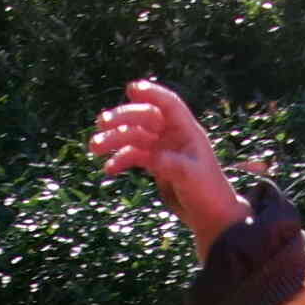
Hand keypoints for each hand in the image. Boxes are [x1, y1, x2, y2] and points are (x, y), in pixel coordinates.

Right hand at [90, 79, 250, 259]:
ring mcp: (163, 149)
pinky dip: (120, 160)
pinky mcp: (155, 164)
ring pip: (134, 137)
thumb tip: (154, 158)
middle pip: (144, 118)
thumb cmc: (208, 192)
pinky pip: (133, 156)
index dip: (152, 93)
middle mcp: (173, 136)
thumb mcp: (191, 177)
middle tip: (101, 123)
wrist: (210, 216)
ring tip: (94, 146)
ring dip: (114, 139)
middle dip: (123, 119)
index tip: (131, 88)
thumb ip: (173, 165)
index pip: (169, 105)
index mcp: (187, 131)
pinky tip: (108, 169)